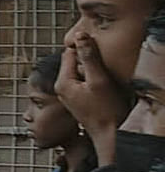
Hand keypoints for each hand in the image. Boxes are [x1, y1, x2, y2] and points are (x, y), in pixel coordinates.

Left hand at [55, 34, 127, 160]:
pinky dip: (92, 80)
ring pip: (79, 72)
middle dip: (87, 60)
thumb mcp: (99, 79)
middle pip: (73, 62)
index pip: (69, 53)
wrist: (110, 134)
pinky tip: (101, 87)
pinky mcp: (77, 99)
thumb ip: (89, 57)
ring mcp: (68, 95)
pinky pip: (83, 82)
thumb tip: (80, 36)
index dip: (84, 48)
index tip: (98, 51)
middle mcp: (61, 88)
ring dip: (91, 71)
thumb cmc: (106, 110)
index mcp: (62, 82)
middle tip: (101, 66)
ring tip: (102, 80)